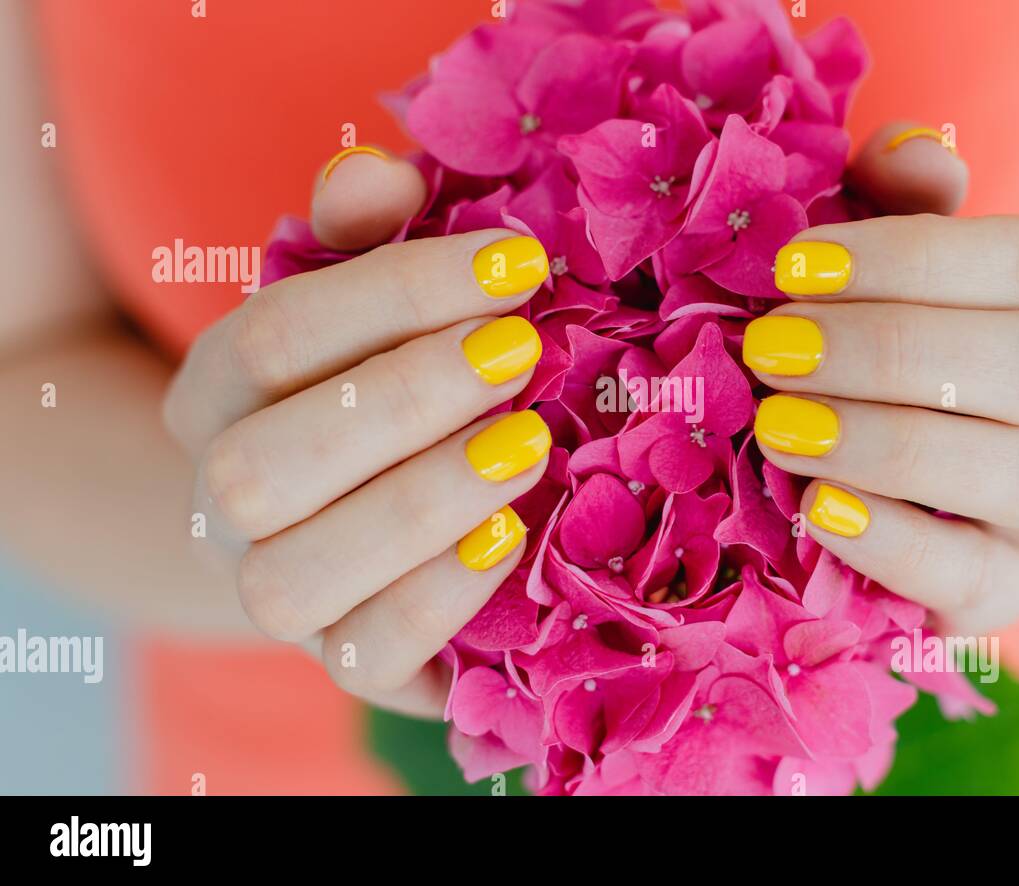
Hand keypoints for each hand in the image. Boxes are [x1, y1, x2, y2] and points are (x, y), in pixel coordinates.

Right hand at [164, 146, 553, 715]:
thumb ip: (364, 236)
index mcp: (218, 393)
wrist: (354, 519)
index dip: (394, 294)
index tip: (513, 262)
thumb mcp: (371, 302)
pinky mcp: (340, 660)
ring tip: (528, 442)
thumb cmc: (378, 387)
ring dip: (419, 503)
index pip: (272, 338)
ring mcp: (272, 590)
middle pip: (264, 465)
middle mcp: (223, 501)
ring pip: (297, 574)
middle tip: (522, 351)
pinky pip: (364, 656)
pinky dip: (436, 599)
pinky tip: (510, 535)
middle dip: (404, 400)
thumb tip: (377, 172)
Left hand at [749, 133, 1018, 631]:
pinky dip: (898, 545)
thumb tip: (905, 148)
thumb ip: (904, 200)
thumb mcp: (911, 262)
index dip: (911, 258)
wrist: (983, 479)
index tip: (793, 264)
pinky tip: (818, 510)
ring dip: (892, 445)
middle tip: (769, 349)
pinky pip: (982, 579)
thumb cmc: (924, 343)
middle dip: (891, 352)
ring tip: (780, 428)